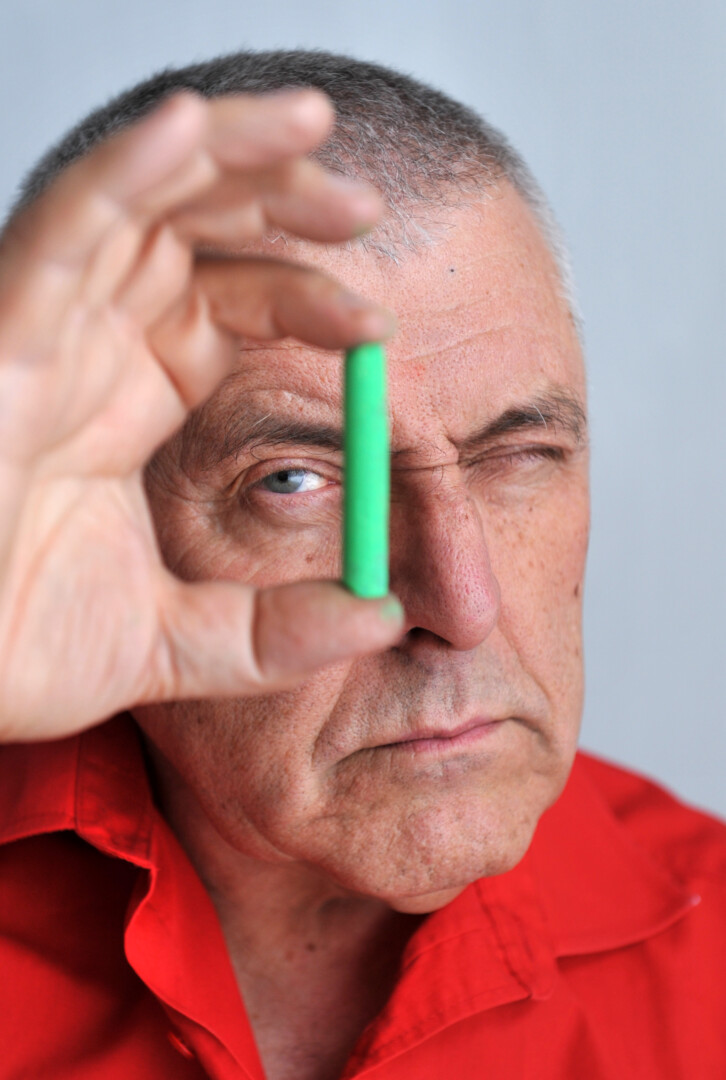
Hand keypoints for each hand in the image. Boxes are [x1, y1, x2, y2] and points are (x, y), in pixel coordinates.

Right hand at [0, 90, 402, 741]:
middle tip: (362, 202)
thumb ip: (274, 632)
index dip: (304, 298)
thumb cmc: (16, 652)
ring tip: (311, 125)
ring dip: (223, 151)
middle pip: (190, 233)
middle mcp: (87, 352)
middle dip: (277, 198)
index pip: (227, 310)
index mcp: (128, 403)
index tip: (380, 328)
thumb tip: (382, 616)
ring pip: (137, 202)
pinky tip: (186, 128)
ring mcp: (40, 335)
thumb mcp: (173, 643)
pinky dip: (124, 175)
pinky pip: (62, 231)